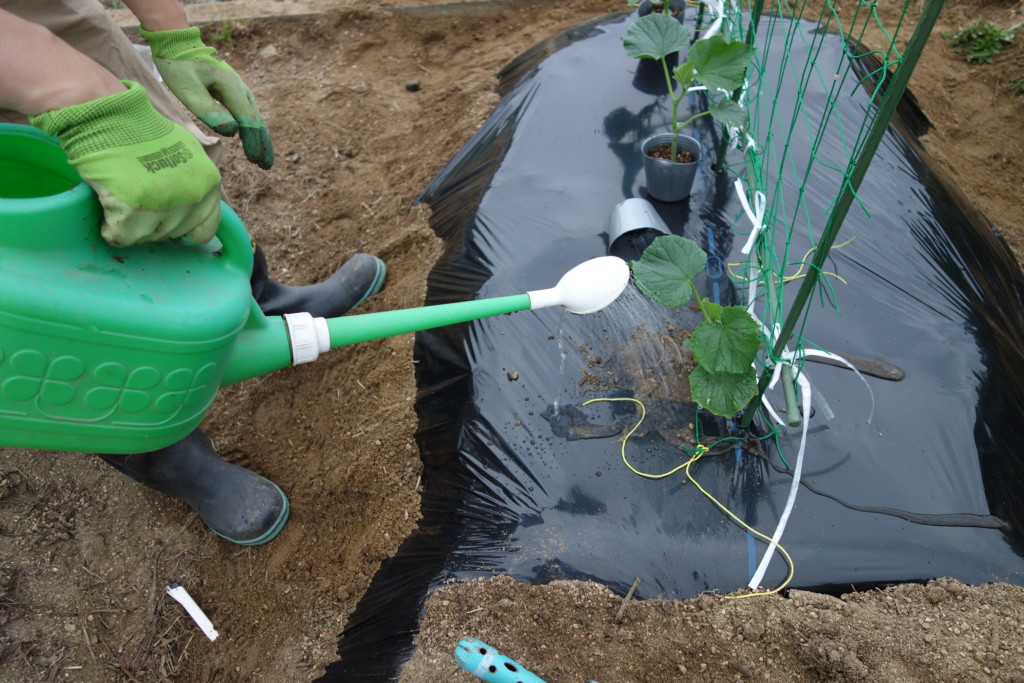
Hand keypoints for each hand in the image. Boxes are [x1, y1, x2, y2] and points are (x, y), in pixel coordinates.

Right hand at [30, 81, 221, 246]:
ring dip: (130, 227)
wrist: (107, 113)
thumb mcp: (185, 151)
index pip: (204, 229)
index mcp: (208, 183)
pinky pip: (120, 237)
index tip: (163, 220)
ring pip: (145, 238)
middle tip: (133, 203)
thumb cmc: (140, 128)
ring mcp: (164, 206)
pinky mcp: (132, 211)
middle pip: (171, 234)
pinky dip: (109, 229)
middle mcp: (192, 197)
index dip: (180, 228)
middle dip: (151, 225)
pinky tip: (105, 212)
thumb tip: (191, 205)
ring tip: (118, 201)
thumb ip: (193, 181)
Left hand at [140, 26, 273, 168]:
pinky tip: (250, 138)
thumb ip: (209, 110)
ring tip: (262, 158)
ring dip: (259, 138)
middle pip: (256, 120)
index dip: (253, 142)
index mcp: (231, 88)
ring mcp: (238, 88)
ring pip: (253, 117)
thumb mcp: (188, 90)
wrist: (177, 44)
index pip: (247, 120)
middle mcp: (240, 88)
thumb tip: (233, 132)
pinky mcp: (232, 90)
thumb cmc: (179, 66)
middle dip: (262, 144)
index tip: (255, 161)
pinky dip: (251, 128)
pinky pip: (246, 112)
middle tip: (266, 166)